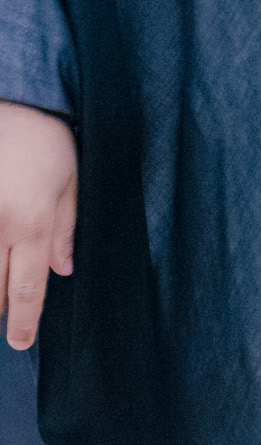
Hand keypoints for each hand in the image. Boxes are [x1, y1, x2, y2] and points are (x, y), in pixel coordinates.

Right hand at [0, 101, 76, 350]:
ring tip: (0, 296)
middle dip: (0, 309)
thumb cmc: (45, 138)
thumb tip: (62, 271)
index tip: (21, 343)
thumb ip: (66, 228)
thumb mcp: (70, 181)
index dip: (24, 322)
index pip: (28, 288)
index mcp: (32, 223)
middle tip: (8, 320)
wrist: (13, 101)